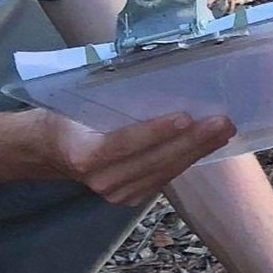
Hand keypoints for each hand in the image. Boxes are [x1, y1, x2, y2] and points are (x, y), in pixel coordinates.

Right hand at [46, 111, 234, 204]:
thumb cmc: (66, 114)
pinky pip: (163, 178)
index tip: (186, 117)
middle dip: (193, 141)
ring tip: (223, 131)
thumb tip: (155, 73)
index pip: (126, 142)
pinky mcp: (129, 198)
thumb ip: (110, 94)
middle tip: (223, 121)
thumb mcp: (78, 99)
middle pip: (154, 160)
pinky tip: (206, 145)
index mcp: (84, 153)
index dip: (156, 131)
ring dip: (197, 151)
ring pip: (164, 171)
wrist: (48, 150)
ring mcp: (116, 194)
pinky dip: (186, 160)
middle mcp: (101, 180)